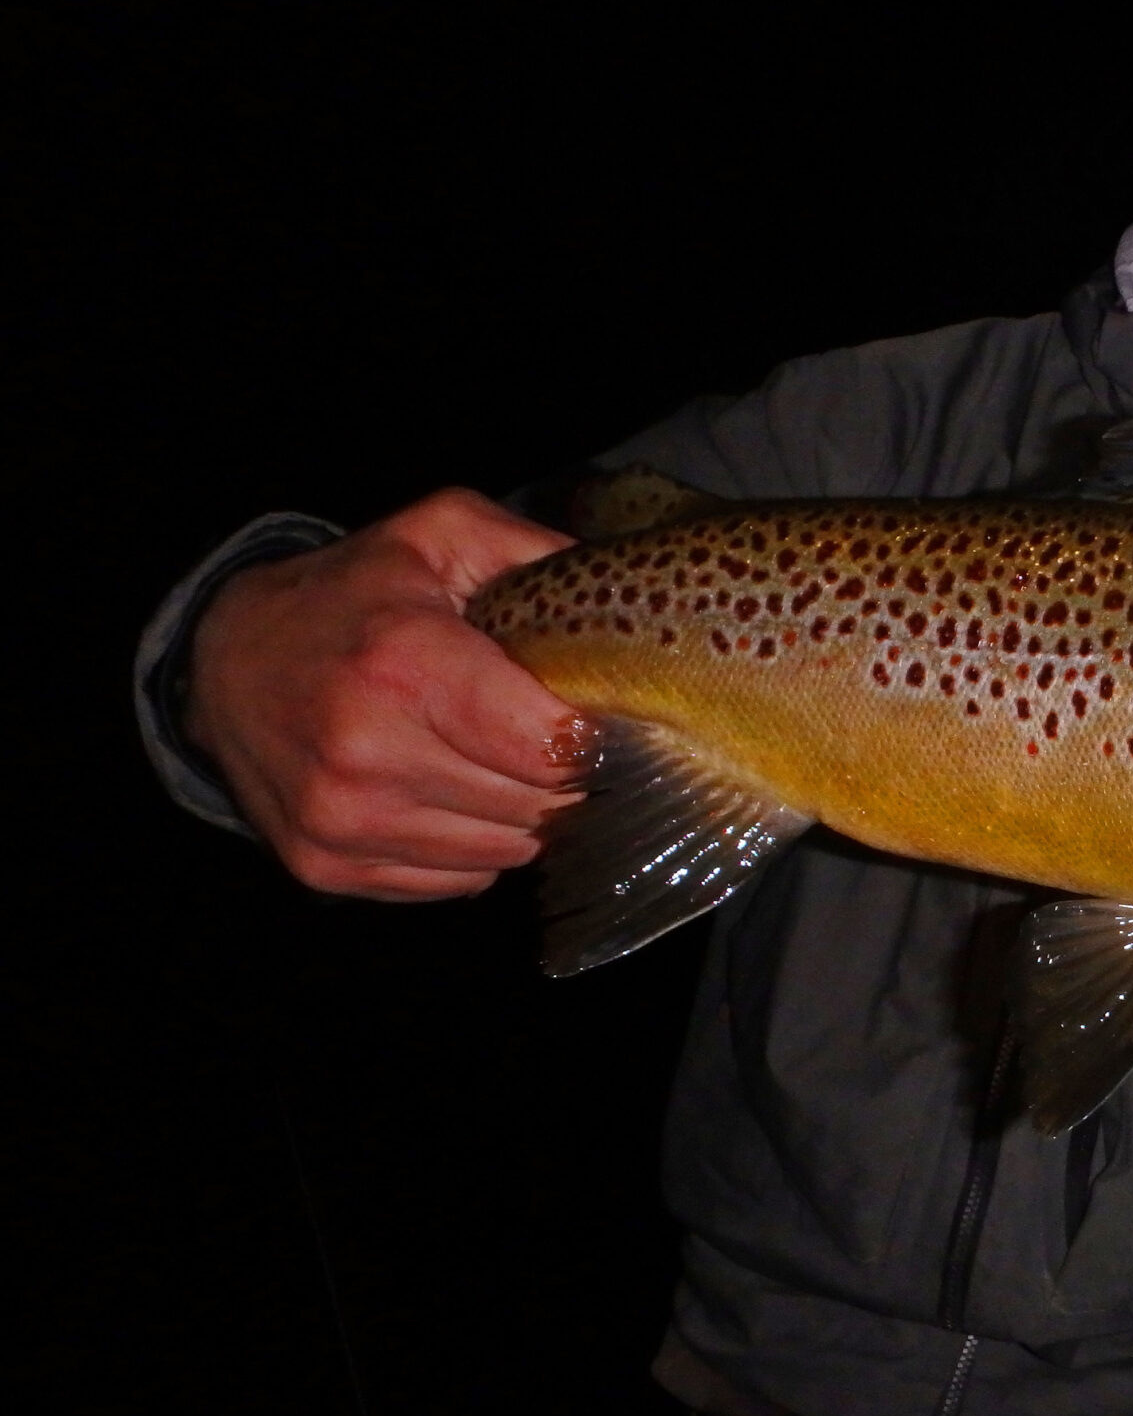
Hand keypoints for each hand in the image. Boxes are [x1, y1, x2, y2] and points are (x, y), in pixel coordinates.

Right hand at [185, 488, 584, 899]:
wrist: (224, 663)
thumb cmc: (351, 595)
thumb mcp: (438, 534)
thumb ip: (535, 551)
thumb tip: (626, 601)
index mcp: (406, 664)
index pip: (551, 746)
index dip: (591, 733)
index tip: (592, 713)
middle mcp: (367, 752)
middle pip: (537, 804)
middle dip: (560, 772)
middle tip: (545, 734)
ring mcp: (343, 820)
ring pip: (507, 851)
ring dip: (522, 813)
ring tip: (496, 759)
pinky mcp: (328, 866)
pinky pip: (460, 881)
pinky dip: (475, 846)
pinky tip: (452, 793)